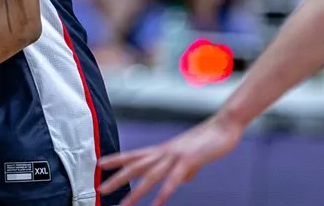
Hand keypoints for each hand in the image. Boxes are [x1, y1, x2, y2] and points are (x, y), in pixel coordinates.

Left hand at [98, 114, 243, 204]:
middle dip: (117, 178)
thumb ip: (184, 169)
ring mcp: (175, 155)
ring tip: (124, 204)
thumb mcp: (192, 158)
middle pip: (135, 166)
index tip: (99, 165)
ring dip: (135, 192)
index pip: (134, 154)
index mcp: (163, 150)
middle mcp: (164, 151)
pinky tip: (156, 204)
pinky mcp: (188, 160)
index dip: (116, 159)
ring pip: (149, 175)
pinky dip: (164, 193)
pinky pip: (173, 180)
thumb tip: (181, 180)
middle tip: (100, 189)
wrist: (224, 125)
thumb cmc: (208, 140)